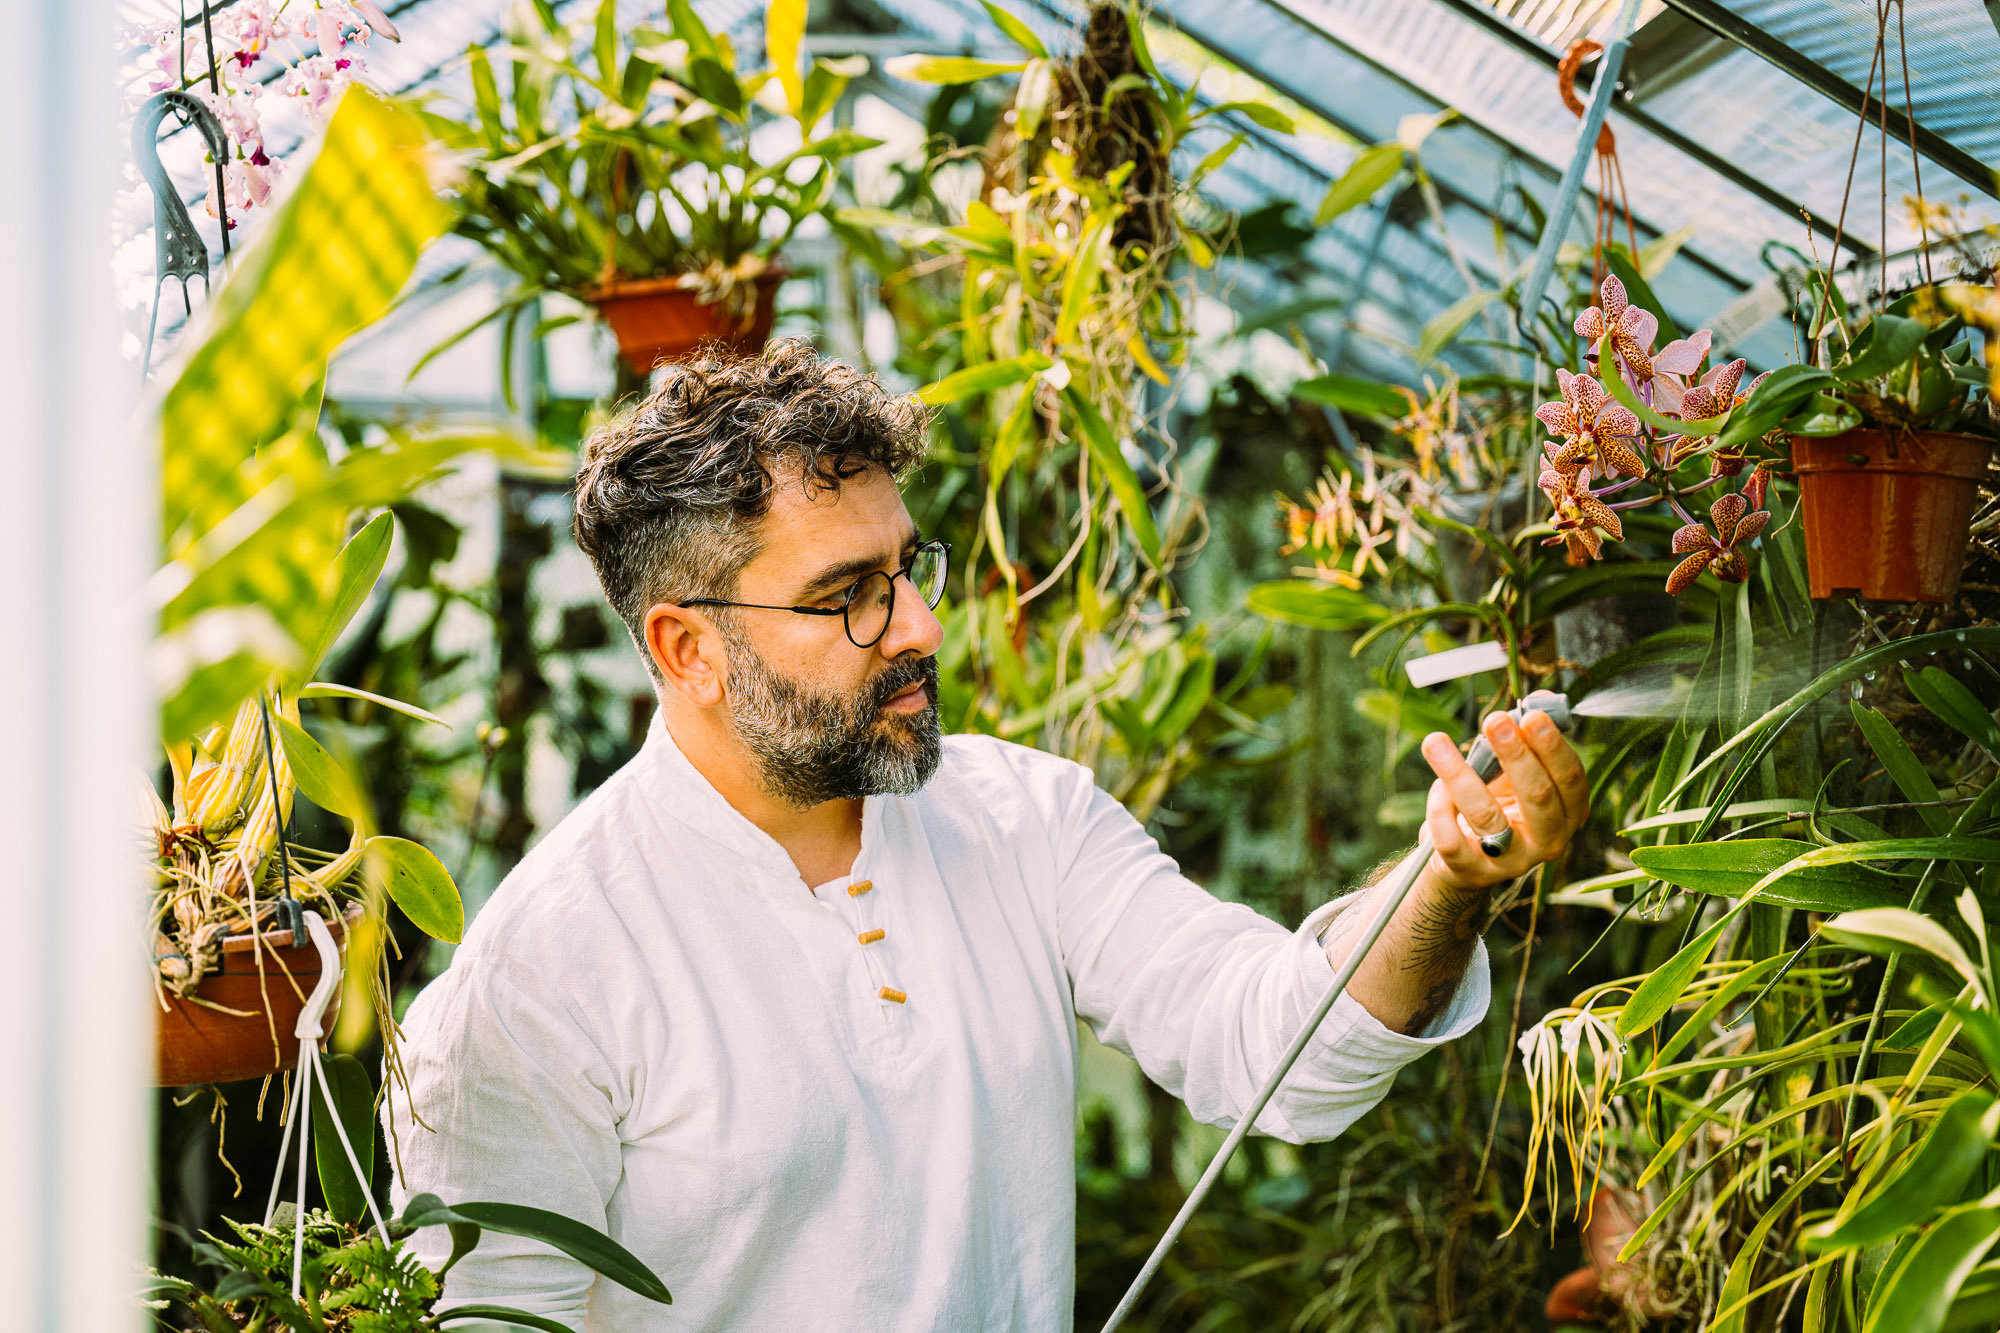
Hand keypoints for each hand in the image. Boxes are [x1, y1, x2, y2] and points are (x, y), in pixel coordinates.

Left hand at [1418, 710, 1587, 893]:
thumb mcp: (1516, 773)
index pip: (1570, 779)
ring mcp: (1511, 861)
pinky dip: (1438, 807)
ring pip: (1486, 816)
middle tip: (1495, 721)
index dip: (1553, 747)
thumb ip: (1527, 739)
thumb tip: (1534, 701)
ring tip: (1436, 742)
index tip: (1531, 715)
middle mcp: (1548, 841)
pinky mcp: (1473, 872)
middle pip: (1537, 797)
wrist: (1467, 856)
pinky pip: (1451, 839)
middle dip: (1515, 755)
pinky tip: (1436, 787)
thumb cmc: (1498, 803)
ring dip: (1459, 774)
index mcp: (1569, 812)